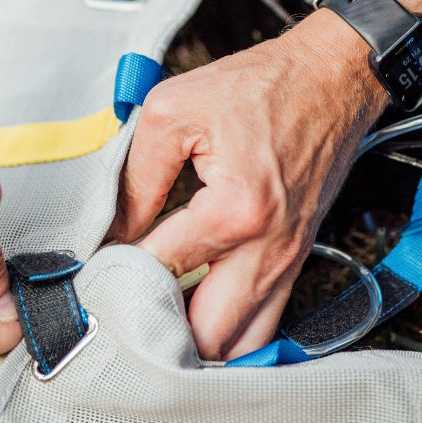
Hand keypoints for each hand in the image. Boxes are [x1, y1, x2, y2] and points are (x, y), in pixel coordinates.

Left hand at [118, 10, 387, 359]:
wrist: (331, 79)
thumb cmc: (264, 86)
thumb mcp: (175, 110)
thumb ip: (135, 176)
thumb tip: (114, 229)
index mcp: (233, 209)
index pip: (156, 271)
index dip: (112, 277)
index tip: (90, 275)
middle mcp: (267, 247)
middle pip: (204, 336)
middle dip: (155, 335)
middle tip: (122, 313)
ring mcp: (287, 258)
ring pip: (240, 344)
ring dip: (195, 343)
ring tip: (157, 321)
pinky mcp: (296, 256)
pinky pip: (265, 320)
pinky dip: (230, 331)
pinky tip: (199, 312)